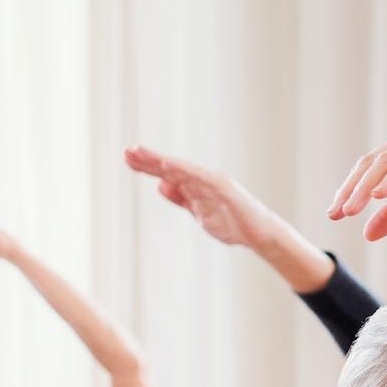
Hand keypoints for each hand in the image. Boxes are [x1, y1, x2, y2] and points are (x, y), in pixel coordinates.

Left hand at [124, 147, 282, 249]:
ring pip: (183, 169)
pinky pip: (201, 178)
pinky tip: (169, 166)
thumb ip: (182, 199)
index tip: (128, 158)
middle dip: (150, 160)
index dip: (148, 166)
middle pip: (172, 167)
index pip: (168, 173)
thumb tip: (160, 185)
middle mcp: (203, 179)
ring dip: (163, 161)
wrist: (259, 234)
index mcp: (196, 186)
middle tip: (127, 152)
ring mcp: (213, 182)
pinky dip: (185, 171)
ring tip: (143, 154)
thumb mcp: (199, 213)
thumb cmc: (232, 223)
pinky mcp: (224, 188)